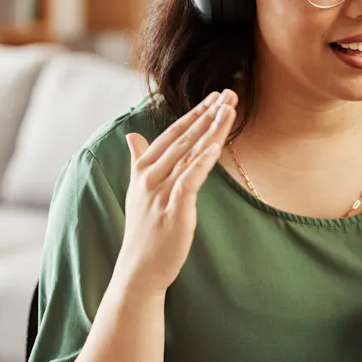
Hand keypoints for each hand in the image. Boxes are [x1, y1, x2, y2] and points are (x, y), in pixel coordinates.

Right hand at [114, 90, 236, 294]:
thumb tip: (131, 135)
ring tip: (229, 109)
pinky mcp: (174, 210)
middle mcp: (150, 176)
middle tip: (230, 93)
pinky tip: (214, 146)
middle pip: (185, 139)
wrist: (139, 268)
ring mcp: (161, 192)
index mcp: (143, 168)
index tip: (214, 97)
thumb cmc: (143, 229)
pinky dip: (201, 162)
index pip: (173, 134)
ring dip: (211, 130)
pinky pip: (189, 180)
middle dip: (208, 115)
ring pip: (190, 154)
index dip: (194, 114)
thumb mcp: (137, 190)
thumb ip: (137, 160)